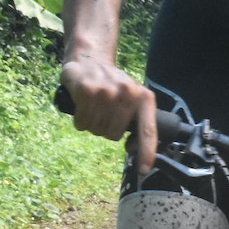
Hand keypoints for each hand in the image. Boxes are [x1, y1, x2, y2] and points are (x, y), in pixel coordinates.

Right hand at [60, 56, 156, 171]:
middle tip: (104, 113)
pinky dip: (80, 120)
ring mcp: (106, 92)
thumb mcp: (133, 98)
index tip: (144, 170)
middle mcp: (128, 94)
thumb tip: (133, 148)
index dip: (146, 152)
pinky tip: (83, 105)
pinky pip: (82, 122)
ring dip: (92, 124)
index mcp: (144, 98)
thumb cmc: (114, 85)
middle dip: (106, 130)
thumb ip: (136, 122)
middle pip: (113, 135)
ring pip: (96, 130)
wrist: (90, 59)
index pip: (148, 131)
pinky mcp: (86, 91)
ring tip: (94, 107)